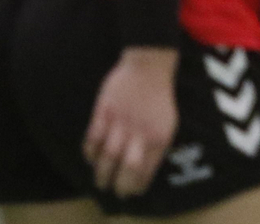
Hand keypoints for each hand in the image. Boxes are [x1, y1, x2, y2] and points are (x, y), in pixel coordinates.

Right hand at [84, 46, 178, 196]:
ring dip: (102, 173)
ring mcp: (121, 122)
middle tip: (113, 191)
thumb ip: (157, 145)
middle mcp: (140, 132)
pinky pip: (93, 139)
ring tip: (100, 182)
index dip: (138, 185)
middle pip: (127, 167)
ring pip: (108, 157)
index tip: (132, 193)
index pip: (147, 169)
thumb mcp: (168, 122)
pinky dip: (90, 153)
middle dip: (119, 185)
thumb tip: (146, 169)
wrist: (149, 66)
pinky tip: (91, 159)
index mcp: (159, 136)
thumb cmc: (159, 96)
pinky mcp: (104, 112)